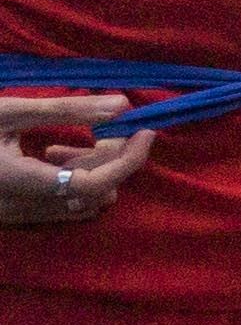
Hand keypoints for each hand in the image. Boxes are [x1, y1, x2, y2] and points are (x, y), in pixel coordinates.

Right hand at [0, 95, 154, 226]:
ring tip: (60, 147)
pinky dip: (73, 184)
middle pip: (93, 194)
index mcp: (18, 181)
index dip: (126, 161)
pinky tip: (52, 159)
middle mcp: (21, 209)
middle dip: (108, 160)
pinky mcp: (17, 219)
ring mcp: (18, 218)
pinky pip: (62, 209)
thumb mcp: (10, 112)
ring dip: (90, 172)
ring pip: (81, 205)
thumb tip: (122, 105)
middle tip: (102, 129)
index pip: (92, 185)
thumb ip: (66, 110)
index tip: (144, 132)